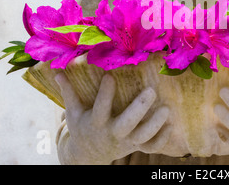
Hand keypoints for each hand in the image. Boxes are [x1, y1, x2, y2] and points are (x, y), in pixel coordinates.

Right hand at [55, 73, 170, 164]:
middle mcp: (112, 133)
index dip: (105, 93)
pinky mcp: (136, 147)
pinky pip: (151, 147)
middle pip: (126, 124)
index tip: (110, 76)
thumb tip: (58, 71)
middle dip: (139, 109)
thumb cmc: (82, 127)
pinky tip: (170, 124)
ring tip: (166, 108)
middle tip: (151, 91)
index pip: (100, 108)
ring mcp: (126, 142)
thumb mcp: (74, 113)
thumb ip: (69, 92)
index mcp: (96, 123)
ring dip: (155, 124)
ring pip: (143, 137)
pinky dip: (162, 138)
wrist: (88, 155)